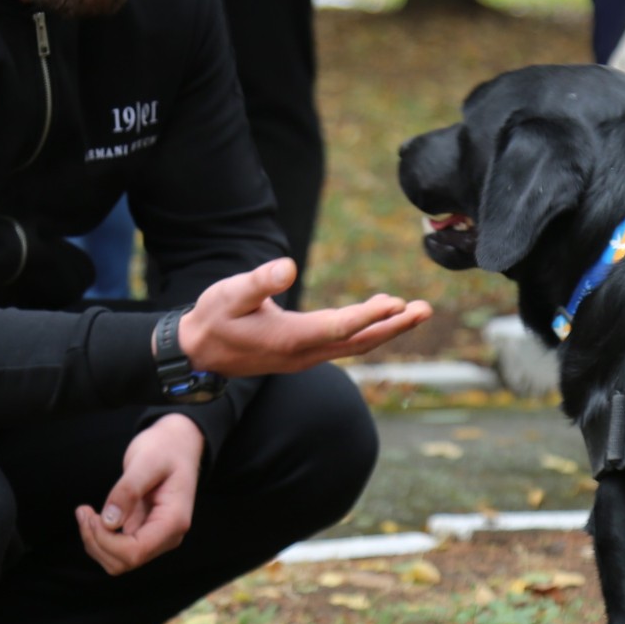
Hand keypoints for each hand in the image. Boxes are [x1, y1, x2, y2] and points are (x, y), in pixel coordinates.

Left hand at [75, 414, 202, 574]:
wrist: (177, 444)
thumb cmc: (165, 448)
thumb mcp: (146, 461)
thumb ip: (128, 490)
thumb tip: (109, 522)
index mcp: (174, 521)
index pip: (135, 552)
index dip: (106, 541)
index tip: (91, 514)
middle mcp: (167, 536)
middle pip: (124, 562)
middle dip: (96, 541)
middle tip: (83, 511)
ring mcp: (156, 537)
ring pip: (117, 561)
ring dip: (95, 542)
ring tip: (85, 512)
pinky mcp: (143, 533)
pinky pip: (116, 549)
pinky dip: (99, 538)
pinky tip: (93, 515)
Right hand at [179, 259, 431, 377]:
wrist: (200, 352)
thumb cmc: (213, 319)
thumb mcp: (228, 295)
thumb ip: (258, 282)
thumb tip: (288, 266)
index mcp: (289, 339)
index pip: (338, 328)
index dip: (368, 316)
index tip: (395, 303)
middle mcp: (304, 354)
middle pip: (358, 343)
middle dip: (394, 327)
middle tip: (425, 309)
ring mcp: (306, 357)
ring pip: (355, 345)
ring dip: (387, 329)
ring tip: (417, 311)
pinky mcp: (305, 353)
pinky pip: (345, 343)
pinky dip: (368, 329)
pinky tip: (382, 313)